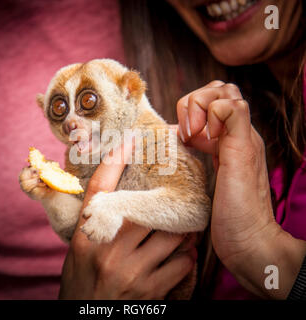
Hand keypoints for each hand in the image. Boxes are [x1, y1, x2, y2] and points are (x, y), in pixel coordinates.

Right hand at [59, 143, 196, 298]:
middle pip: (144, 210)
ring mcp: (128, 271)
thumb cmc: (81, 279)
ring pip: (169, 236)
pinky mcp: (148, 291)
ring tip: (184, 224)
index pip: (99, 189)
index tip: (130, 139)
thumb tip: (118, 200)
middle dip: (163, 202)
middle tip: (177, 191)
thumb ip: (96, 225)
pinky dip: (184, 257)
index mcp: (84, 237)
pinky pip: (179, 264)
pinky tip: (182, 254)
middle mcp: (106, 250)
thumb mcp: (79, 249)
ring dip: (180, 231)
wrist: (84, 317)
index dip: (114, 160)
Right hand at [177, 81, 305, 298]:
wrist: (246, 242)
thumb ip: (235, 123)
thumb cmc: (242, 208)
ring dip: (190, 117)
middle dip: (194, 105)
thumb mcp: (241, 159)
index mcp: (242, 133)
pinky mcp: (214, 162)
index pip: (222, 93)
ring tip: (185, 139)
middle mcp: (235, 137)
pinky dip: (187, 133)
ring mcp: (224, 148)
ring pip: (206, 111)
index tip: (197, 136)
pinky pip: (200, 134)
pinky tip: (183, 147)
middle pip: (214, 95)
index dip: (202, 106)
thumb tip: (220, 102)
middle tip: (189, 133)